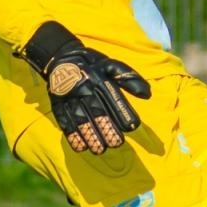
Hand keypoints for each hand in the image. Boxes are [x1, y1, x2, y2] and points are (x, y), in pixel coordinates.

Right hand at [21, 22, 151, 154]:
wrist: (62, 57)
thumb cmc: (94, 66)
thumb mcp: (112, 66)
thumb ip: (130, 79)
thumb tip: (148, 94)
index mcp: (100, 78)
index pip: (113, 97)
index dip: (123, 112)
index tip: (132, 127)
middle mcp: (85, 87)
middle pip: (97, 111)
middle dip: (107, 128)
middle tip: (117, 143)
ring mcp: (70, 97)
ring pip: (80, 119)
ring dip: (90, 136)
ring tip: (100, 150)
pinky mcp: (58, 104)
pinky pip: (64, 121)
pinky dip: (72, 135)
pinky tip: (81, 147)